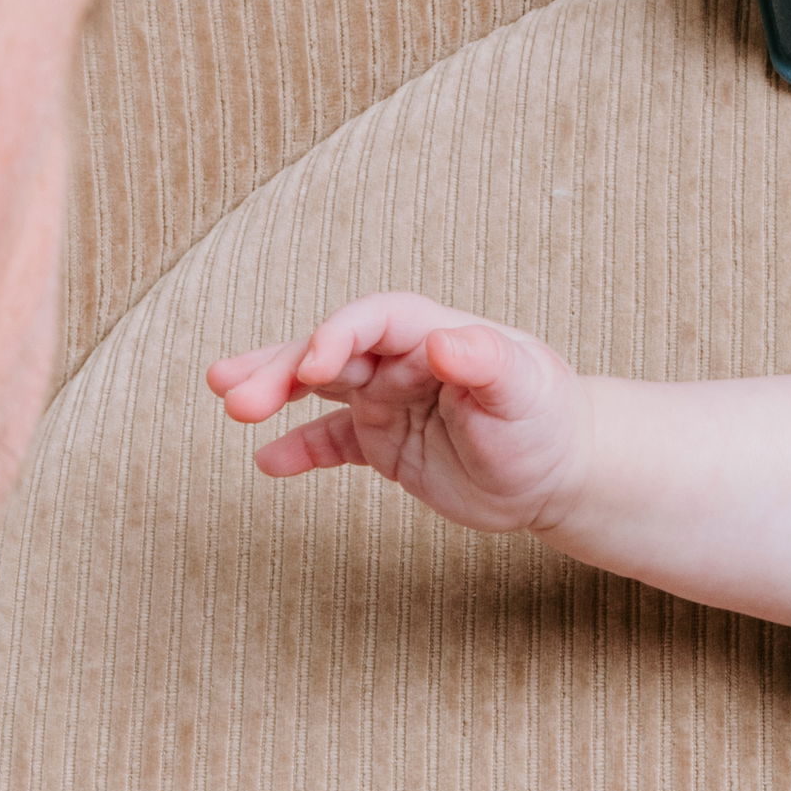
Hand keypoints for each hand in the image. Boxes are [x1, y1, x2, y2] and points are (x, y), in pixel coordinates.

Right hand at [206, 295, 588, 536]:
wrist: (560, 470)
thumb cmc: (547, 421)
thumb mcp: (523, 389)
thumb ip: (485, 360)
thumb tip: (442, 340)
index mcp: (432, 335)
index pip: (373, 320)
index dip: (337, 335)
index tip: (311, 367)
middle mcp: (401, 360)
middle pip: (330, 350)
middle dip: (281, 368)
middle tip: (236, 397)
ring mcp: (388, 401)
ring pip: (318, 388)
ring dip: (273, 392)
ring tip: (230, 405)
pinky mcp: (383, 443)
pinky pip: (330, 440)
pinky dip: (299, 449)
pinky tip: (268, 462)